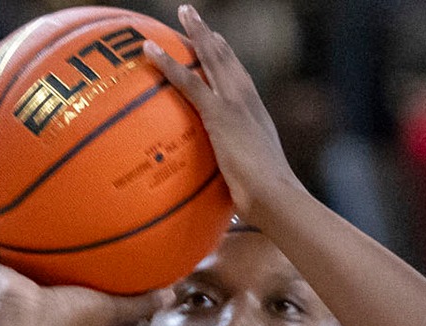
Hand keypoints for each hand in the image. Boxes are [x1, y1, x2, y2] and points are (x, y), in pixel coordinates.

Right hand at [0, 197, 157, 325]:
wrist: (29, 325)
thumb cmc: (68, 320)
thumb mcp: (110, 306)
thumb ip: (141, 300)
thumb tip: (175, 293)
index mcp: (49, 286)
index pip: (55, 260)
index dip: (59, 244)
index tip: (65, 222)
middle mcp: (20, 277)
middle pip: (19, 245)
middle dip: (21, 225)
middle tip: (26, 196)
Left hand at [144, 5, 303, 222]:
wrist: (275, 196)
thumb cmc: (267, 202)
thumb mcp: (251, 187)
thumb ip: (237, 183)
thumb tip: (228, 206)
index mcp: (257, 116)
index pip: (239, 81)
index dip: (228, 61)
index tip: (217, 44)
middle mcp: (248, 102)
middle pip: (227, 60)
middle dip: (210, 38)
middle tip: (195, 19)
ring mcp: (235, 104)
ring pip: (211, 59)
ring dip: (195, 34)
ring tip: (182, 14)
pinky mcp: (219, 113)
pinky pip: (188, 82)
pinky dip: (168, 64)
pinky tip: (149, 50)